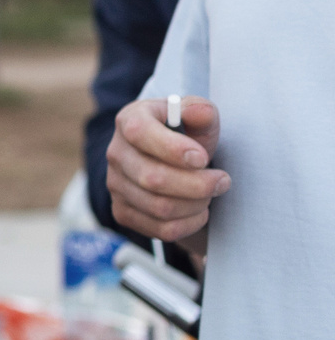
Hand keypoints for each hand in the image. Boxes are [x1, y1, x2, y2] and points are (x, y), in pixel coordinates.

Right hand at [108, 96, 226, 244]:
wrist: (171, 161)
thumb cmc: (187, 136)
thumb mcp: (197, 118)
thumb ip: (201, 111)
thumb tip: (199, 112)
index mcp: (130, 120)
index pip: (140, 133)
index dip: (172, 148)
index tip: (202, 158)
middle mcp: (116, 153)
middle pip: (152, 178)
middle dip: (197, 184)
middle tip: (223, 180)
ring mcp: (116, 185)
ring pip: (159, 207)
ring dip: (196, 204)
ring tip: (211, 193)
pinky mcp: (123, 212)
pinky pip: (160, 229)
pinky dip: (189, 223)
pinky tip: (198, 209)